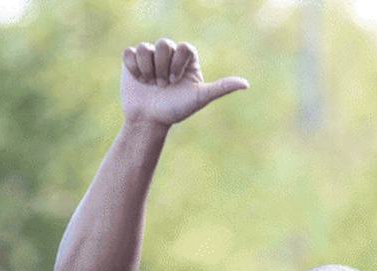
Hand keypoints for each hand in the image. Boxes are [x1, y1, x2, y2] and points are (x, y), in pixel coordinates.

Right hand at [121, 38, 247, 126]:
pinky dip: (134, 68)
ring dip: (148, 69)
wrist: (150, 120)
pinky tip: (139, 80)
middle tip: (164, 85)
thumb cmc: (176, 109)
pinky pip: (130, 52)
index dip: (178, 64)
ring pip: (146, 48)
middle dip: (163, 68)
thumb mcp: (200, 98)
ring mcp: (150, 56)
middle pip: (165, 44)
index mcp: (187, 60)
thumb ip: (221, 88)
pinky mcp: (132, 59)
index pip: (184, 47)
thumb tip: (246, 84)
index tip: (177, 81)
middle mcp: (170, 55)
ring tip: (151, 83)